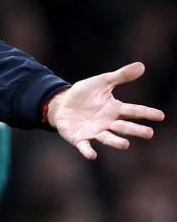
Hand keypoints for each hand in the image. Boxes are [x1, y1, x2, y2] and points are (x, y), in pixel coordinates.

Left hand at [47, 62, 164, 159]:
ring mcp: (94, 132)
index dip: (147, 113)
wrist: (61, 104)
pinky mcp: (79, 138)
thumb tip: (141, 65)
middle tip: (149, 133)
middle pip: (124, 127)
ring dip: (116, 142)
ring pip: (108, 138)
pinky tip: (92, 155)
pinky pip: (85, 146)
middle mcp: (108, 123)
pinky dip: (87, 151)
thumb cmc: (84, 94)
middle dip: (136, 130)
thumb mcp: (101, 82)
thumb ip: (120, 76)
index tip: (160, 115)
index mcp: (115, 109)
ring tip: (125, 144)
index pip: (133, 110)